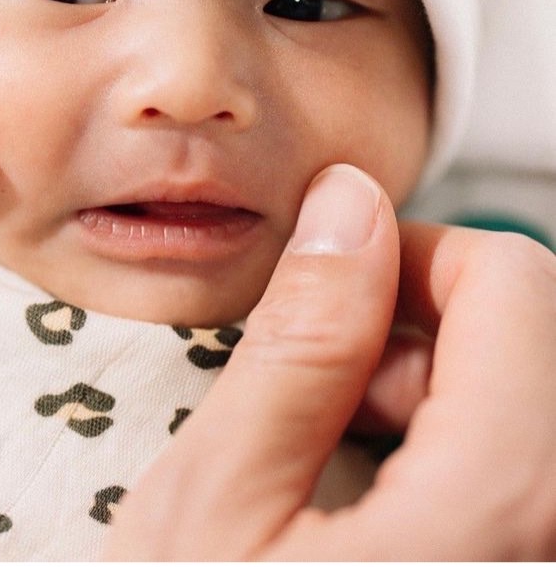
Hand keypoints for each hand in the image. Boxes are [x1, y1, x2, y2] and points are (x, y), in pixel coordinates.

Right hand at [106, 164, 555, 560]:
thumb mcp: (214, 505)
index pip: (515, 284)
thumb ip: (299, 342)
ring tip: (333, 441)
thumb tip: (348, 206)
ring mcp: (535, 562)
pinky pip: (522, 481)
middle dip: (421, 328)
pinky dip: (453, 452)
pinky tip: (372, 495)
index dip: (411, 252)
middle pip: (534, 341)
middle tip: (320, 378)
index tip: (334, 276)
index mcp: (496, 502)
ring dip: (437, 391)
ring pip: (532, 409)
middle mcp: (552, 541)